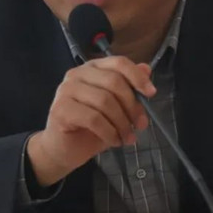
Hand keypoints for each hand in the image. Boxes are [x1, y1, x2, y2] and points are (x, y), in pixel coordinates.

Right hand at [27, 56, 155, 185]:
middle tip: (141, 125)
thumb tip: (147, 70)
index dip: (137, 77)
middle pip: (114, 82)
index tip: (151, 93)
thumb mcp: (117, 108)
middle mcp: (77, 74)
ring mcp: (66, 90)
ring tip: (128, 138)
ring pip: (105, 101)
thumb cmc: (91, 127)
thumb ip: (129, 88)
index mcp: (93, 68)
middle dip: (132, 106)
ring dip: (122, 123)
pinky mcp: (61, 109)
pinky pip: (93, 119)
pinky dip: (109, 132)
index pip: (118, 63)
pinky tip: (114, 141)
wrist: (64, 150)